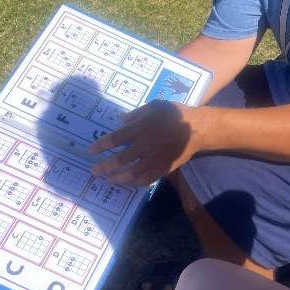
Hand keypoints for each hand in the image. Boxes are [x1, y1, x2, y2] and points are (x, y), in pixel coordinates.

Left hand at [89, 101, 207, 186]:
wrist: (197, 129)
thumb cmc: (175, 113)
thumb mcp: (155, 105)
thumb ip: (136, 114)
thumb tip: (121, 121)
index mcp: (141, 128)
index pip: (116, 139)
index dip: (102, 145)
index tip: (91, 151)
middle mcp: (145, 145)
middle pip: (121, 159)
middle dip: (105, 166)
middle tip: (94, 170)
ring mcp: (155, 159)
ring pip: (132, 173)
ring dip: (117, 178)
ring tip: (108, 179)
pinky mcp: (163, 168)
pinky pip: (147, 179)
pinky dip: (135, 183)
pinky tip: (127, 183)